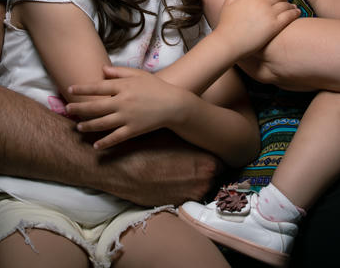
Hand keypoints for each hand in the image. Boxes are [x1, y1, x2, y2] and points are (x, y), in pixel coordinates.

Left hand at [66, 66, 189, 149]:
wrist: (174, 104)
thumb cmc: (156, 87)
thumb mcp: (139, 75)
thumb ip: (120, 72)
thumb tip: (102, 70)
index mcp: (124, 86)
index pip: (98, 87)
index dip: (83, 89)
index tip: (70, 90)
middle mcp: (123, 102)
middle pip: (96, 106)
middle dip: (79, 108)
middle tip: (67, 109)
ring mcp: (127, 117)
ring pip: (102, 123)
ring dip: (88, 125)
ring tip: (78, 126)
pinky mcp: (133, 130)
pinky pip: (116, 137)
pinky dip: (105, 142)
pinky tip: (96, 145)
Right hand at [94, 130, 221, 204]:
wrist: (118, 168)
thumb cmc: (146, 146)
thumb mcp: (173, 135)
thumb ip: (192, 139)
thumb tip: (203, 135)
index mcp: (205, 162)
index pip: (222, 161)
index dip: (211, 155)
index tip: (203, 151)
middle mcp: (202, 182)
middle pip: (213, 175)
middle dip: (204, 168)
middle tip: (190, 159)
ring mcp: (189, 196)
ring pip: (200, 186)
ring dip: (193, 179)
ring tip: (178, 168)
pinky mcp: (175, 205)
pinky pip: (185, 195)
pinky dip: (180, 188)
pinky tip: (168, 178)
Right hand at [213, 0, 299, 56]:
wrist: (228, 42)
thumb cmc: (226, 25)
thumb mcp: (228, 4)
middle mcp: (261, 2)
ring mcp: (269, 14)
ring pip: (285, 4)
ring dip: (290, 3)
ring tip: (293, 5)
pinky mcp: (274, 26)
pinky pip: (288, 16)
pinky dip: (294, 12)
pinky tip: (297, 12)